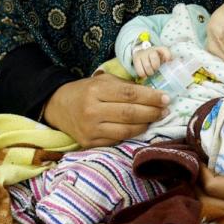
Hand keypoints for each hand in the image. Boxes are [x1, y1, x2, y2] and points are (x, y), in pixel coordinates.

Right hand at [43, 73, 169, 147]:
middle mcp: (92, 110)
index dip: (150, 97)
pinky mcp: (90, 142)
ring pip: (127, 130)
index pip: (129, 94)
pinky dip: (132, 134)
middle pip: (130, 113)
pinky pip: (117, 139)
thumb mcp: (101, 81)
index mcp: (96, 90)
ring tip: (155, 119)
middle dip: (152, 112)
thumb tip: (152, 94)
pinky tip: (139, 128)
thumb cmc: (84, 91)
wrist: (57, 107)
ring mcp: (90, 129)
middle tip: (165, 110)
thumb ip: (125, 86)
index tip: (166, 98)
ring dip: (145, 125)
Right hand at [132, 46, 172, 77]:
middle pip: (154, 58)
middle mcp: (151, 50)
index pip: (165, 50)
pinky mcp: (136, 58)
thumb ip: (170, 61)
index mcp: (160, 49)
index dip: (167, 56)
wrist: (142, 53)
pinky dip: (143, 75)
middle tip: (156, 70)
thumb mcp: (163, 58)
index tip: (168, 61)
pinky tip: (145, 74)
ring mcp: (143, 53)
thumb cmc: (155, 58)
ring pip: (147, 66)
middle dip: (156, 67)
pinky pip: (140, 70)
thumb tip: (179, 63)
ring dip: (150, 72)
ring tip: (151, 73)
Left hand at [197, 133, 223, 223]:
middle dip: (197, 183)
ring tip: (199, 179)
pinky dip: (206, 205)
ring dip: (199, 194)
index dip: (201, 172)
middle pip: (205, 200)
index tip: (199, 160)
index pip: (211, 186)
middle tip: (196, 169)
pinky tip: (206, 192)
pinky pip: (213, 218)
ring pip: (206, 210)